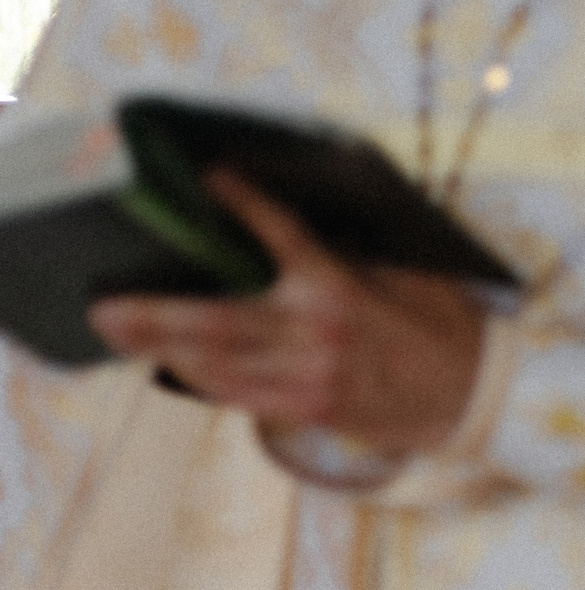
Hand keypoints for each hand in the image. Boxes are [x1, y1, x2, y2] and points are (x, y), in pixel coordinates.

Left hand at [88, 169, 488, 457]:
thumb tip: (303, 233)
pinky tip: (170, 364)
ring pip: (213, 364)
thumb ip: (350, 259)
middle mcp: (314, 335)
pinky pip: (236, 395)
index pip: (284, 237)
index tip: (215, 179)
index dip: (246, 206)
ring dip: (159, 348)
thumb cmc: (445, 330)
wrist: (474, 397)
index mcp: (342, 290)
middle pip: (214, 321)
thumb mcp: (407, 278)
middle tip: (104, 306)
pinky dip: (199, 377)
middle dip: (153, 314)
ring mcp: (305, 378)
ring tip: (119, 332)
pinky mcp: (305, 410)